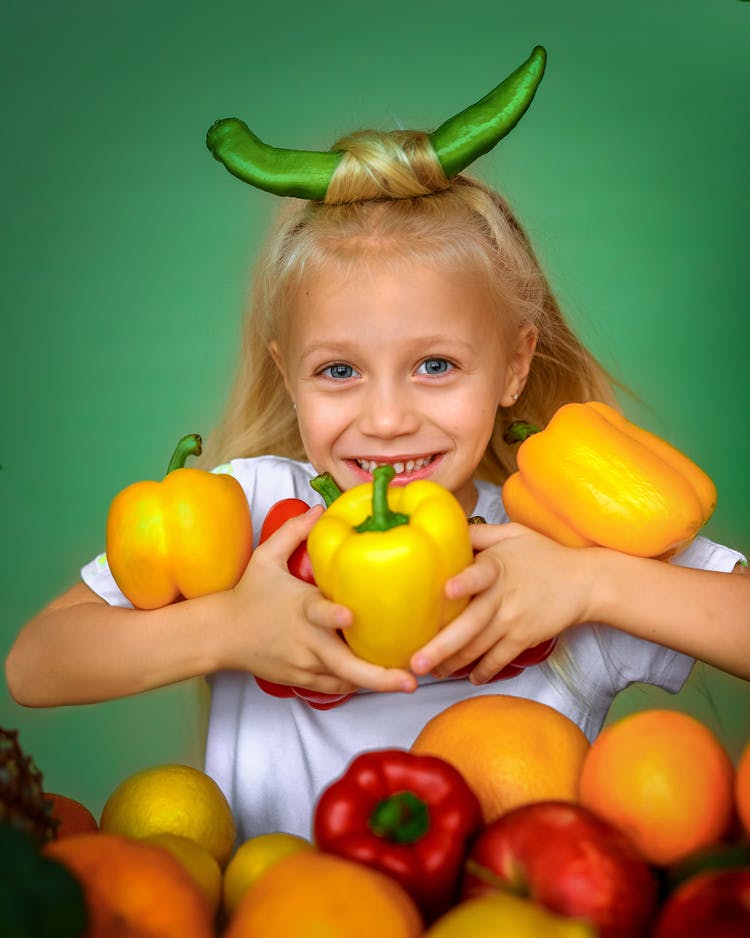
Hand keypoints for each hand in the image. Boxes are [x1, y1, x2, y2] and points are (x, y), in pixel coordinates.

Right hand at [215, 506, 416, 694]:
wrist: (222, 634)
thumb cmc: (248, 594)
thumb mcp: (266, 557)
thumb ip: (295, 532)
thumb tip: (320, 508)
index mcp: (300, 608)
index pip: (317, 613)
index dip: (333, 617)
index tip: (351, 617)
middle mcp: (305, 641)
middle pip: (343, 664)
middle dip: (379, 676)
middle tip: (410, 681)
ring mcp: (304, 664)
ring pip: (344, 680)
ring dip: (375, 681)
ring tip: (407, 682)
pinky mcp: (301, 679)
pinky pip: (335, 687)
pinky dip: (355, 683)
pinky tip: (380, 679)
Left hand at [410, 522, 597, 683]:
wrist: (584, 583)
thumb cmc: (544, 555)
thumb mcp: (512, 534)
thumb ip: (478, 534)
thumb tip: (445, 530)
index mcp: (498, 566)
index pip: (480, 572)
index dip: (464, 581)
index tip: (447, 589)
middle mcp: (504, 596)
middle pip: (470, 624)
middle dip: (441, 647)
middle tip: (415, 662)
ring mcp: (514, 621)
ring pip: (478, 648)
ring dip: (452, 663)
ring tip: (429, 670)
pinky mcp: (524, 639)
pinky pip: (498, 660)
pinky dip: (482, 671)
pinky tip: (468, 677)